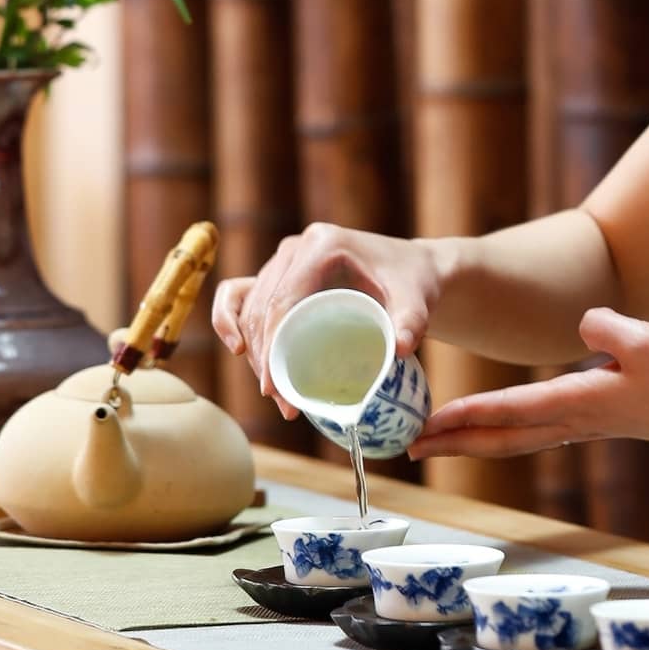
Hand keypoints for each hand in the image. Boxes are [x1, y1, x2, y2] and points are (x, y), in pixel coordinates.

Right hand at [211, 222, 442, 416]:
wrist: (413, 271)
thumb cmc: (413, 283)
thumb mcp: (417, 300)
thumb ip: (411, 322)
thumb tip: (400, 349)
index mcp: (322, 246)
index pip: (283, 300)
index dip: (273, 346)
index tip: (276, 388)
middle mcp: (296, 248)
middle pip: (263, 309)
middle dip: (266, 360)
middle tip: (286, 403)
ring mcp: (284, 260)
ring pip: (251, 309)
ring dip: (256, 354)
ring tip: (279, 396)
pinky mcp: (280, 274)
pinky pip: (241, 295)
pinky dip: (231, 321)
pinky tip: (238, 350)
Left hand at [409, 307, 648, 461]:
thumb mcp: (647, 340)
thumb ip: (606, 328)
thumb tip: (581, 323)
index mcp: (581, 401)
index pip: (512, 410)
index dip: (469, 415)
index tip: (429, 424)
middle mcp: (576, 420)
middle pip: (502, 437)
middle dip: (455, 443)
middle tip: (409, 449)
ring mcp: (585, 425)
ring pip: (516, 439)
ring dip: (473, 442)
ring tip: (437, 443)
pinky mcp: (597, 421)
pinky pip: (535, 432)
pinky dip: (504, 433)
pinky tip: (497, 429)